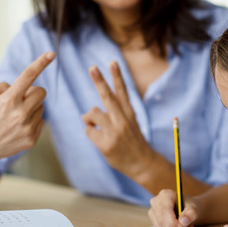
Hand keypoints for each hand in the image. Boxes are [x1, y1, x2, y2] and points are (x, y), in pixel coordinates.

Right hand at [0, 52, 54, 168]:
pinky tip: (17, 127)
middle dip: (33, 92)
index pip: (28, 76)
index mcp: (8, 100)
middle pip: (41, 92)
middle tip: (21, 98)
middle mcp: (20, 114)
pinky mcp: (32, 139)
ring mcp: (27, 128)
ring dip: (31, 108)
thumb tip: (19, 88)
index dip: (41, 63)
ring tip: (13, 117)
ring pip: (41, 107)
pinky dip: (31, 121)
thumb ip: (3, 86)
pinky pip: (40, 121)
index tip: (51, 54)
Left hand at [82, 61, 155, 179]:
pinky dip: (90, 132)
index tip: (113, 62)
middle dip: (99, 81)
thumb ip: (111, 114)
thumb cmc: (132, 141)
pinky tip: (99, 138)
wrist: (142, 164)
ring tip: (94, 124)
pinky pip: (88, 131)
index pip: (122, 91)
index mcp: (129, 113)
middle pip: (108, 97)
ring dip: (89, 117)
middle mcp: (123, 120)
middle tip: (92, 68)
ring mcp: (114, 133)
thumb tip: (85, 115)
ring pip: (92, 113)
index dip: (117, 76)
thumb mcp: (128, 123)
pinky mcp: (106, 145)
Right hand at [149, 189, 197, 226]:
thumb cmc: (189, 207)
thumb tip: (183, 221)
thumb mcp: (194, 209)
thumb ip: (190, 214)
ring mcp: (153, 211)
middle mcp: (156, 201)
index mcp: (166, 194)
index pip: (165, 209)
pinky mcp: (154, 219)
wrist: (187, 209)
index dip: (172, 222)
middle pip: (161, 220)